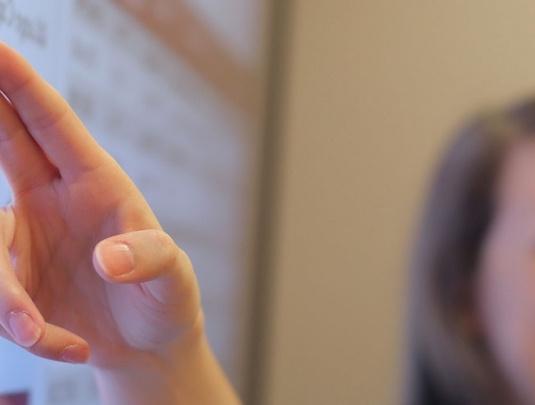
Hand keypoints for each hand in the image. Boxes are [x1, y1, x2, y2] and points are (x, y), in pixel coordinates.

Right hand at [0, 42, 200, 367]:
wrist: (149, 346)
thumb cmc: (168, 300)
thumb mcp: (174, 278)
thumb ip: (151, 259)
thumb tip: (108, 257)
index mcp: (98, 184)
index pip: (54, 126)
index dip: (22, 87)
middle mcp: (56, 201)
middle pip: (6, 144)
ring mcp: (29, 238)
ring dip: (11, 300)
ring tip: (46, 337)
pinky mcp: (16, 279)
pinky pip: (2, 301)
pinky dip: (33, 334)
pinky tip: (75, 349)